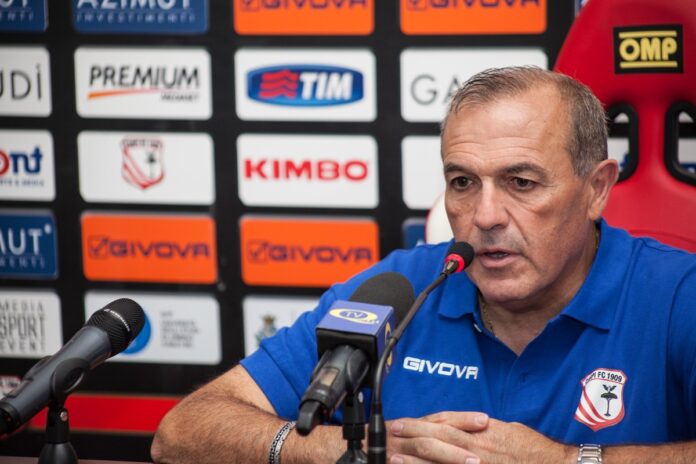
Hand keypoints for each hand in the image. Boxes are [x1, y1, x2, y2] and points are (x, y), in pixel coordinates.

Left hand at [387, 411, 573, 463]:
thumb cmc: (534, 450)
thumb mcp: (507, 431)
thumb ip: (484, 430)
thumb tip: (470, 427)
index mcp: (481, 431)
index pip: (444, 423)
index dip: (422, 423)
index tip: (404, 422)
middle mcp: (476, 447)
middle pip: (436, 439)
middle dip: (411, 436)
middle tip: (389, 434)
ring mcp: (475, 463)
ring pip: (440, 460)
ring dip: (415, 460)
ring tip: (394, 458)